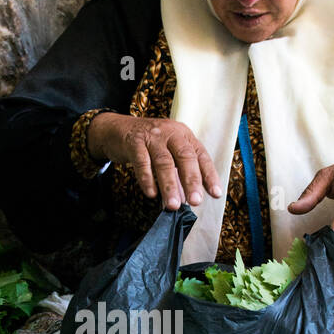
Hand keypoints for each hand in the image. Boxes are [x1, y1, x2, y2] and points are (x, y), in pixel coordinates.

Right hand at [86, 112, 221, 209]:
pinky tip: (151, 194)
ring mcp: (152, 137)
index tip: (215, 193)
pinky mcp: (134, 142)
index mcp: (184, 135)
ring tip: (173, 205)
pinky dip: (147, 179)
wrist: (117, 129)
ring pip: (164, 162)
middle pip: (185, 157)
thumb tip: (189, 197)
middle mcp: (170, 133)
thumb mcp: (169, 150)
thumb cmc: (148, 144)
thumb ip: (179, 170)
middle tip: (195, 201)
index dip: (209, 175)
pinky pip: (142, 162)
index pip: (201, 155)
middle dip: (191, 181)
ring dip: (169, 185)